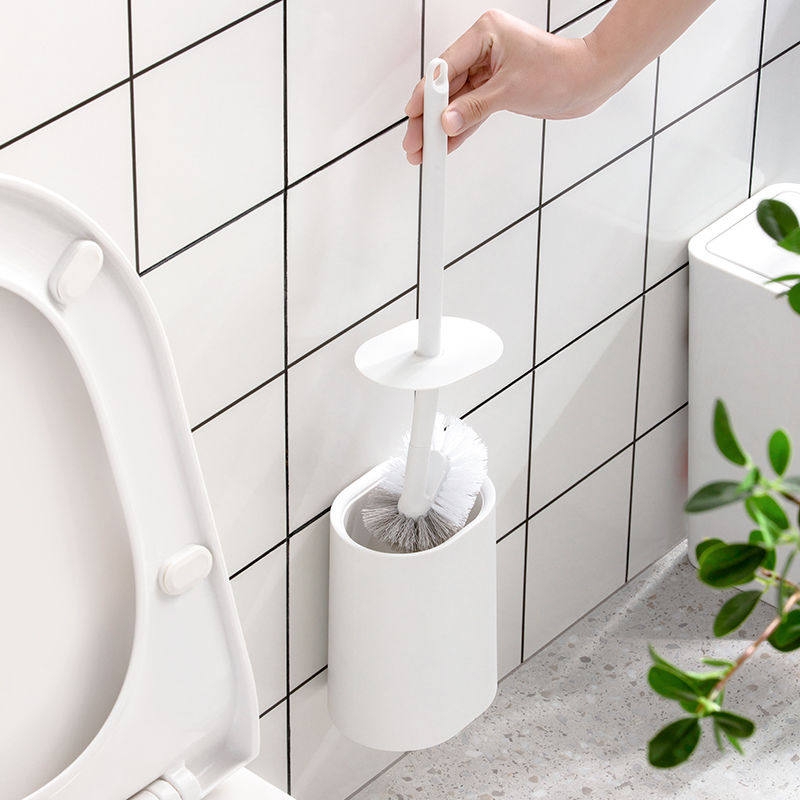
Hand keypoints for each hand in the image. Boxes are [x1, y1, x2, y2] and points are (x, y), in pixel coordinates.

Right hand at [402, 9, 617, 164]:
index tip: (412, 117)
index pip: (445, 67)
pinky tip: (447, 144)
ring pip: (458, 101)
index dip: (426, 96)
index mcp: (485, 33)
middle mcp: (485, 48)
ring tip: (426, 151)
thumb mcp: (511, 91)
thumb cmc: (560, 71)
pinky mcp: (498, 88)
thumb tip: (446, 123)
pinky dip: (462, 127)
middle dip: (430, 117)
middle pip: (447, 87)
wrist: (591, 80)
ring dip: (443, 127)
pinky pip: (473, 109)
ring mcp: (491, 69)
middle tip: (415, 143)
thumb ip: (475, 108)